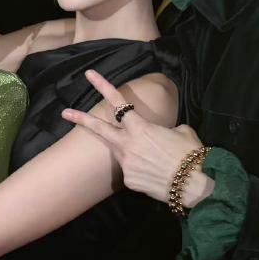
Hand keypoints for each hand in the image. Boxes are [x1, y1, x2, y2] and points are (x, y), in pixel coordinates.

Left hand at [62, 70, 213, 207]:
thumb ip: (164, 129)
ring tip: (154, 161)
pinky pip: (132, 171)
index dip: (103, 86)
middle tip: (65, 113)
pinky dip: (142, 171)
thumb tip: (161, 134)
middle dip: (81, 119)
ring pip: (121, 152)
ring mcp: (126, 163)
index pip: (118, 103)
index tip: (89, 75)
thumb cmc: (189, 154)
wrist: (193, 185)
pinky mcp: (128, 181)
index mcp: (140, 128)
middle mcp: (127, 144)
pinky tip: (157, 176)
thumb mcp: (181, 132)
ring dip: (131, 152)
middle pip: (99, 128)